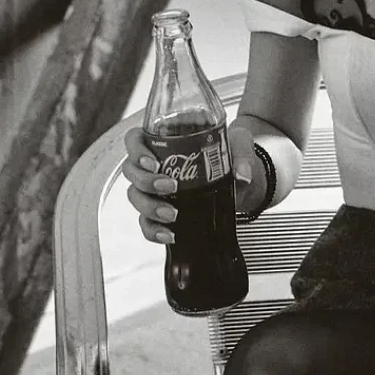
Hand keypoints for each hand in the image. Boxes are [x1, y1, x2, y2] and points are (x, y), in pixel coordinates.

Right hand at [122, 124, 257, 243]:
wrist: (241, 178)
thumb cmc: (232, 153)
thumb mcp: (239, 143)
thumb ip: (242, 154)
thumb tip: (242, 175)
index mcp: (165, 140)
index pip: (135, 140)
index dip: (137, 151)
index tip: (154, 163)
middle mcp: (155, 164)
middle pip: (132, 171)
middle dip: (146, 182)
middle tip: (170, 187)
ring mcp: (155, 188)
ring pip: (135, 197)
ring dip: (149, 207)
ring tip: (172, 214)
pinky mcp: (162, 209)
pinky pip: (147, 223)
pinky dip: (154, 231)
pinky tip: (169, 234)